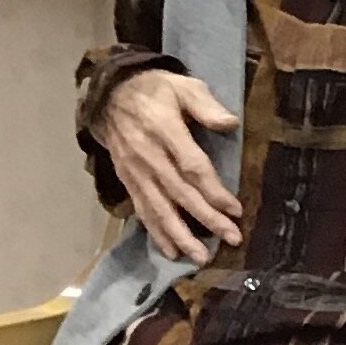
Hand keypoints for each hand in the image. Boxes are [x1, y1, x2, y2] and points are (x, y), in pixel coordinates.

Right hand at [97, 70, 243, 264]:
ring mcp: (134, 170)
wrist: (109, 93)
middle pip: (179, 192)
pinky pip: (142, 209)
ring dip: (180, 234)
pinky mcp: (127, 179)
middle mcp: (147, 155)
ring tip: (200, 257)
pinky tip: (171, 251)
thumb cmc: (155, 91)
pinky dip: (156, 232)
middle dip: (206, 218)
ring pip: (158, 207)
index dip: (213, 190)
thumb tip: (230, 122)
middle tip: (232, 238)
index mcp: (163, 130)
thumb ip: (205, 106)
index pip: (191, 167)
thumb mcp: (182, 87)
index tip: (236, 210)